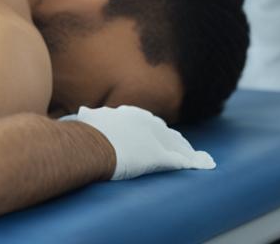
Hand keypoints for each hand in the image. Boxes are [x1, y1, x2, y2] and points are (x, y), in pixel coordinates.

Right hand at [62, 105, 215, 180]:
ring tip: (195, 157)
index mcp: (125, 115)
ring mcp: (151, 138)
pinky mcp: (158, 156)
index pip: (146, 122)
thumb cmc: (80, 135)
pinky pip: (180, 159)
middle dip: (174, 139)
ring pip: (175, 144)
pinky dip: (194, 162)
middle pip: (164, 131)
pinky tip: (204, 165)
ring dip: (185, 150)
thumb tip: (75, 115)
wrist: (86, 144)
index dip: (155, 130)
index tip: (159, 135)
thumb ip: (84, 120)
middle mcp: (142, 122)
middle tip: (183, 146)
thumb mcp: (83, 122)